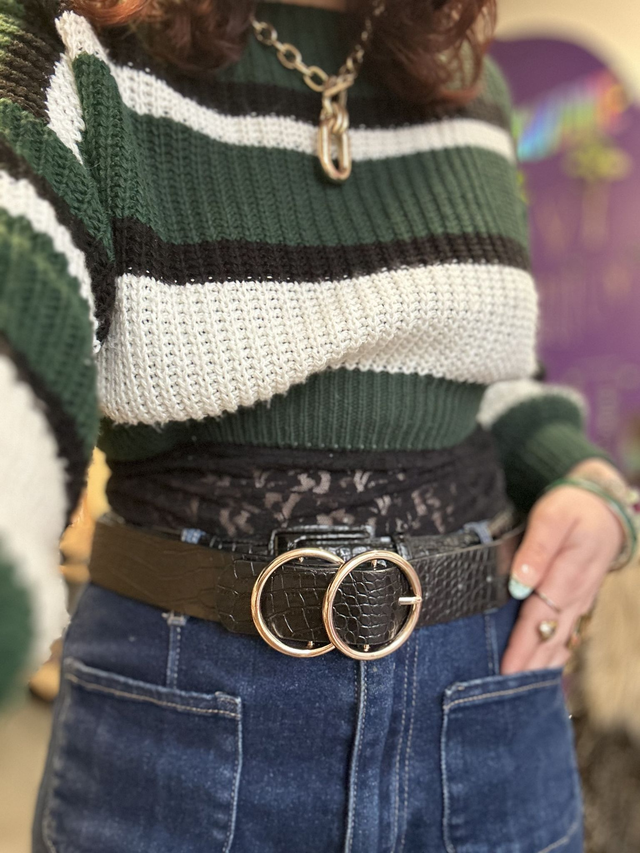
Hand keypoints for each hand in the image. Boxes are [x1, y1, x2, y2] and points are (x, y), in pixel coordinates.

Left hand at [500, 458, 626, 673]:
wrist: (605, 508)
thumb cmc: (573, 508)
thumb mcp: (552, 517)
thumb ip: (537, 549)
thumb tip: (519, 582)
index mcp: (567, 575)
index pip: (539, 617)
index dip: (522, 645)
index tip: (506, 669)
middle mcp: (576, 594)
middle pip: (550, 636)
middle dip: (529, 664)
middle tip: (504, 690)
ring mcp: (581, 600)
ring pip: (561, 638)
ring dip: (542, 663)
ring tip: (520, 688)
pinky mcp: (580, 600)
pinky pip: (568, 632)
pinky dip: (556, 652)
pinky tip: (544, 668)